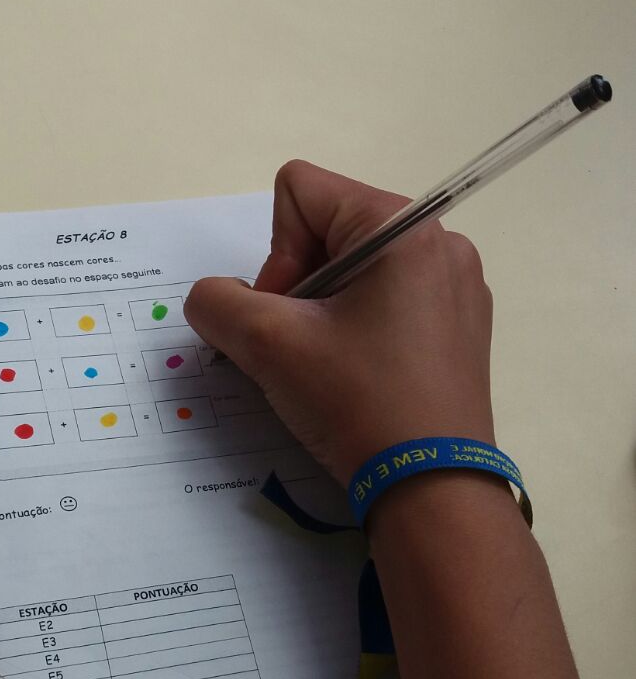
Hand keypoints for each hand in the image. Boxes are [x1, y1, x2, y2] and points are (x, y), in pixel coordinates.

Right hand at [185, 161, 494, 487]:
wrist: (433, 487)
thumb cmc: (357, 403)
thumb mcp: (269, 346)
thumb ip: (218, 303)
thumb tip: (216, 299)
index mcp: (402, 226)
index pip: (300, 191)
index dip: (274, 253)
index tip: (289, 317)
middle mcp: (439, 241)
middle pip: (329, 228)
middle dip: (299, 283)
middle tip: (303, 347)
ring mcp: (457, 284)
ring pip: (356, 268)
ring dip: (325, 310)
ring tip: (332, 366)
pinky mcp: (461, 325)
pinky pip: (390, 299)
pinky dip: (360, 328)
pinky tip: (362, 377)